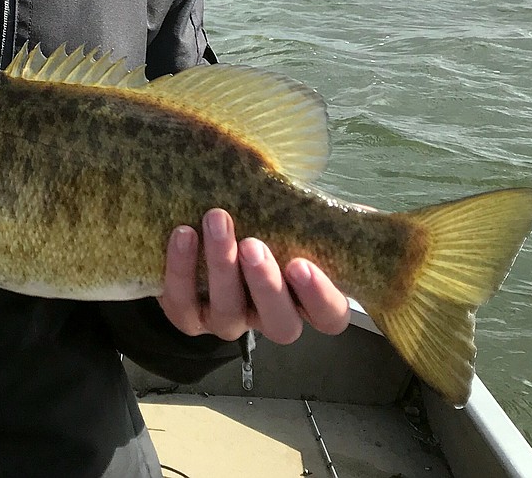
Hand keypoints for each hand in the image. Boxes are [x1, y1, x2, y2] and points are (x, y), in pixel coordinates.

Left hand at [157, 208, 350, 343]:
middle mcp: (269, 317)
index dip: (318, 297)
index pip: (328, 316)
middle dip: (265, 285)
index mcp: (306, 299)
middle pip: (279, 324)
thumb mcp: (294, 217)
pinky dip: (180, 269)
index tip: (301, 263)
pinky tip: (183, 233)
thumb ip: (319, 216)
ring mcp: (228, 321)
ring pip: (228, 313)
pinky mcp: (188, 316)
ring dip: (221, 267)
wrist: (204, 232)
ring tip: (216, 221)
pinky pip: (183, 304)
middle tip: (253, 245)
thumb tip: (351, 208)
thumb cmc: (263, 222)